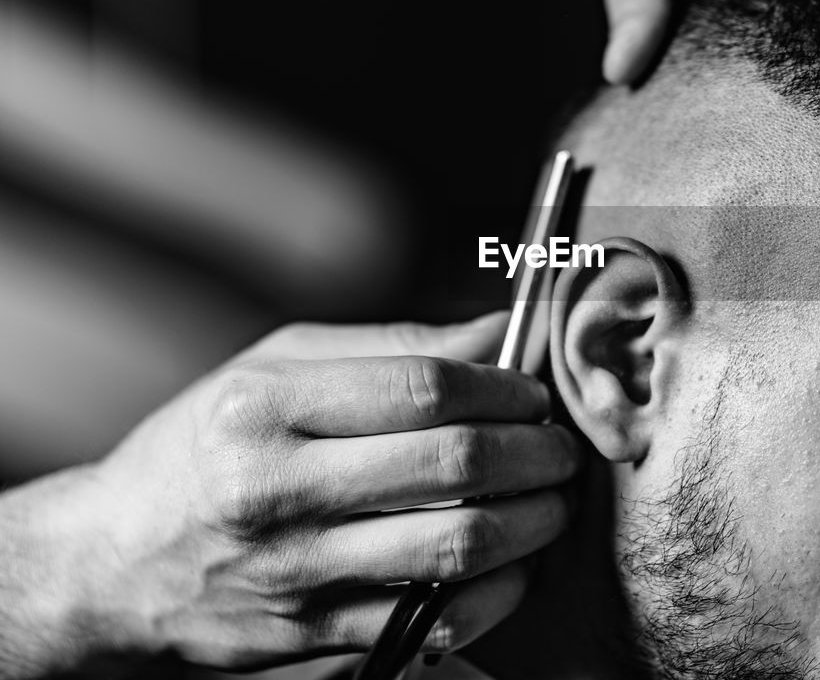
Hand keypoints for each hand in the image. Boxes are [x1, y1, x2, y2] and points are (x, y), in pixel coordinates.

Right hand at [3, 313, 578, 673]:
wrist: (109, 563)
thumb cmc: (203, 447)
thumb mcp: (274, 368)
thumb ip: (390, 347)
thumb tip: (498, 331)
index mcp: (266, 409)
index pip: (423, 386)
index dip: (502, 388)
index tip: (531, 394)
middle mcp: (277, 492)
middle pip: (452, 465)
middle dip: (536, 452)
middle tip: (560, 448)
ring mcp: (295, 574)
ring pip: (457, 548)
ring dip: (533, 523)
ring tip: (551, 501)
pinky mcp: (312, 638)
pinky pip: (436, 620)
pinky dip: (497, 592)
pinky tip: (511, 563)